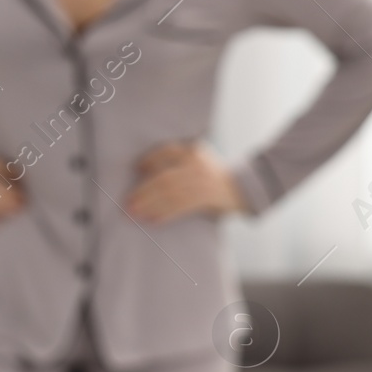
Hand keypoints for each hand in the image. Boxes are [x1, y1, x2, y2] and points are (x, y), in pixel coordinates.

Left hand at [126, 141, 243, 222]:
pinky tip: (154, 220)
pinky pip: (182, 207)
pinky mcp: (207, 197)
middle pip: (164, 178)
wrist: (244, 187)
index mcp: (193, 151)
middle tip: (128, 201)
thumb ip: (178, 160)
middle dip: (144, 191)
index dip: (150, 159)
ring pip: (171, 194)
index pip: (167, 151)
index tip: (137, 169)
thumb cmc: (213, 175)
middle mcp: (196, 164)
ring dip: (150, 205)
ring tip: (135, 213)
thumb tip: (145, 171)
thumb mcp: (199, 159)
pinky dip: (166, 214)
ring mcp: (202, 181)